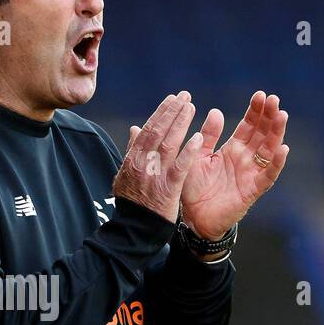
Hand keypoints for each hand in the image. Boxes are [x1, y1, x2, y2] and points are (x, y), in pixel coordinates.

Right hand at [113, 92, 206, 223]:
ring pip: (168, 143)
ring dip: (180, 123)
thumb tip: (135, 129)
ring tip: (191, 107)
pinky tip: (198, 138)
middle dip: (172, 111)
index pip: (148, 129)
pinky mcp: (168, 188)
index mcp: (133, 158)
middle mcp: (143, 163)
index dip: (161, 112)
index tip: (172, 99)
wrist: (134, 228)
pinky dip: (189, 151)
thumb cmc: (132, 202)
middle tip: (185, 96)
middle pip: (158, 131)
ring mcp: (155, 175)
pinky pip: (180, 167)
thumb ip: (132, 150)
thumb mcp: (125, 174)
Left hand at [176, 91, 289, 238]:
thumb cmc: (194, 188)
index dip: (255, 111)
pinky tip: (283, 148)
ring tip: (281, 115)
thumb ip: (208, 136)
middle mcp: (245, 159)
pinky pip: (268, 176)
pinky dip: (277, 163)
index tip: (260, 95)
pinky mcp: (253, 190)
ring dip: (276, 133)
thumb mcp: (197, 156)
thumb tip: (216, 111)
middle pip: (262, 134)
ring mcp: (251, 174)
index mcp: (232, 149)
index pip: (249, 126)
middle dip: (268, 116)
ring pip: (269, 150)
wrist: (193, 217)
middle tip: (273, 99)